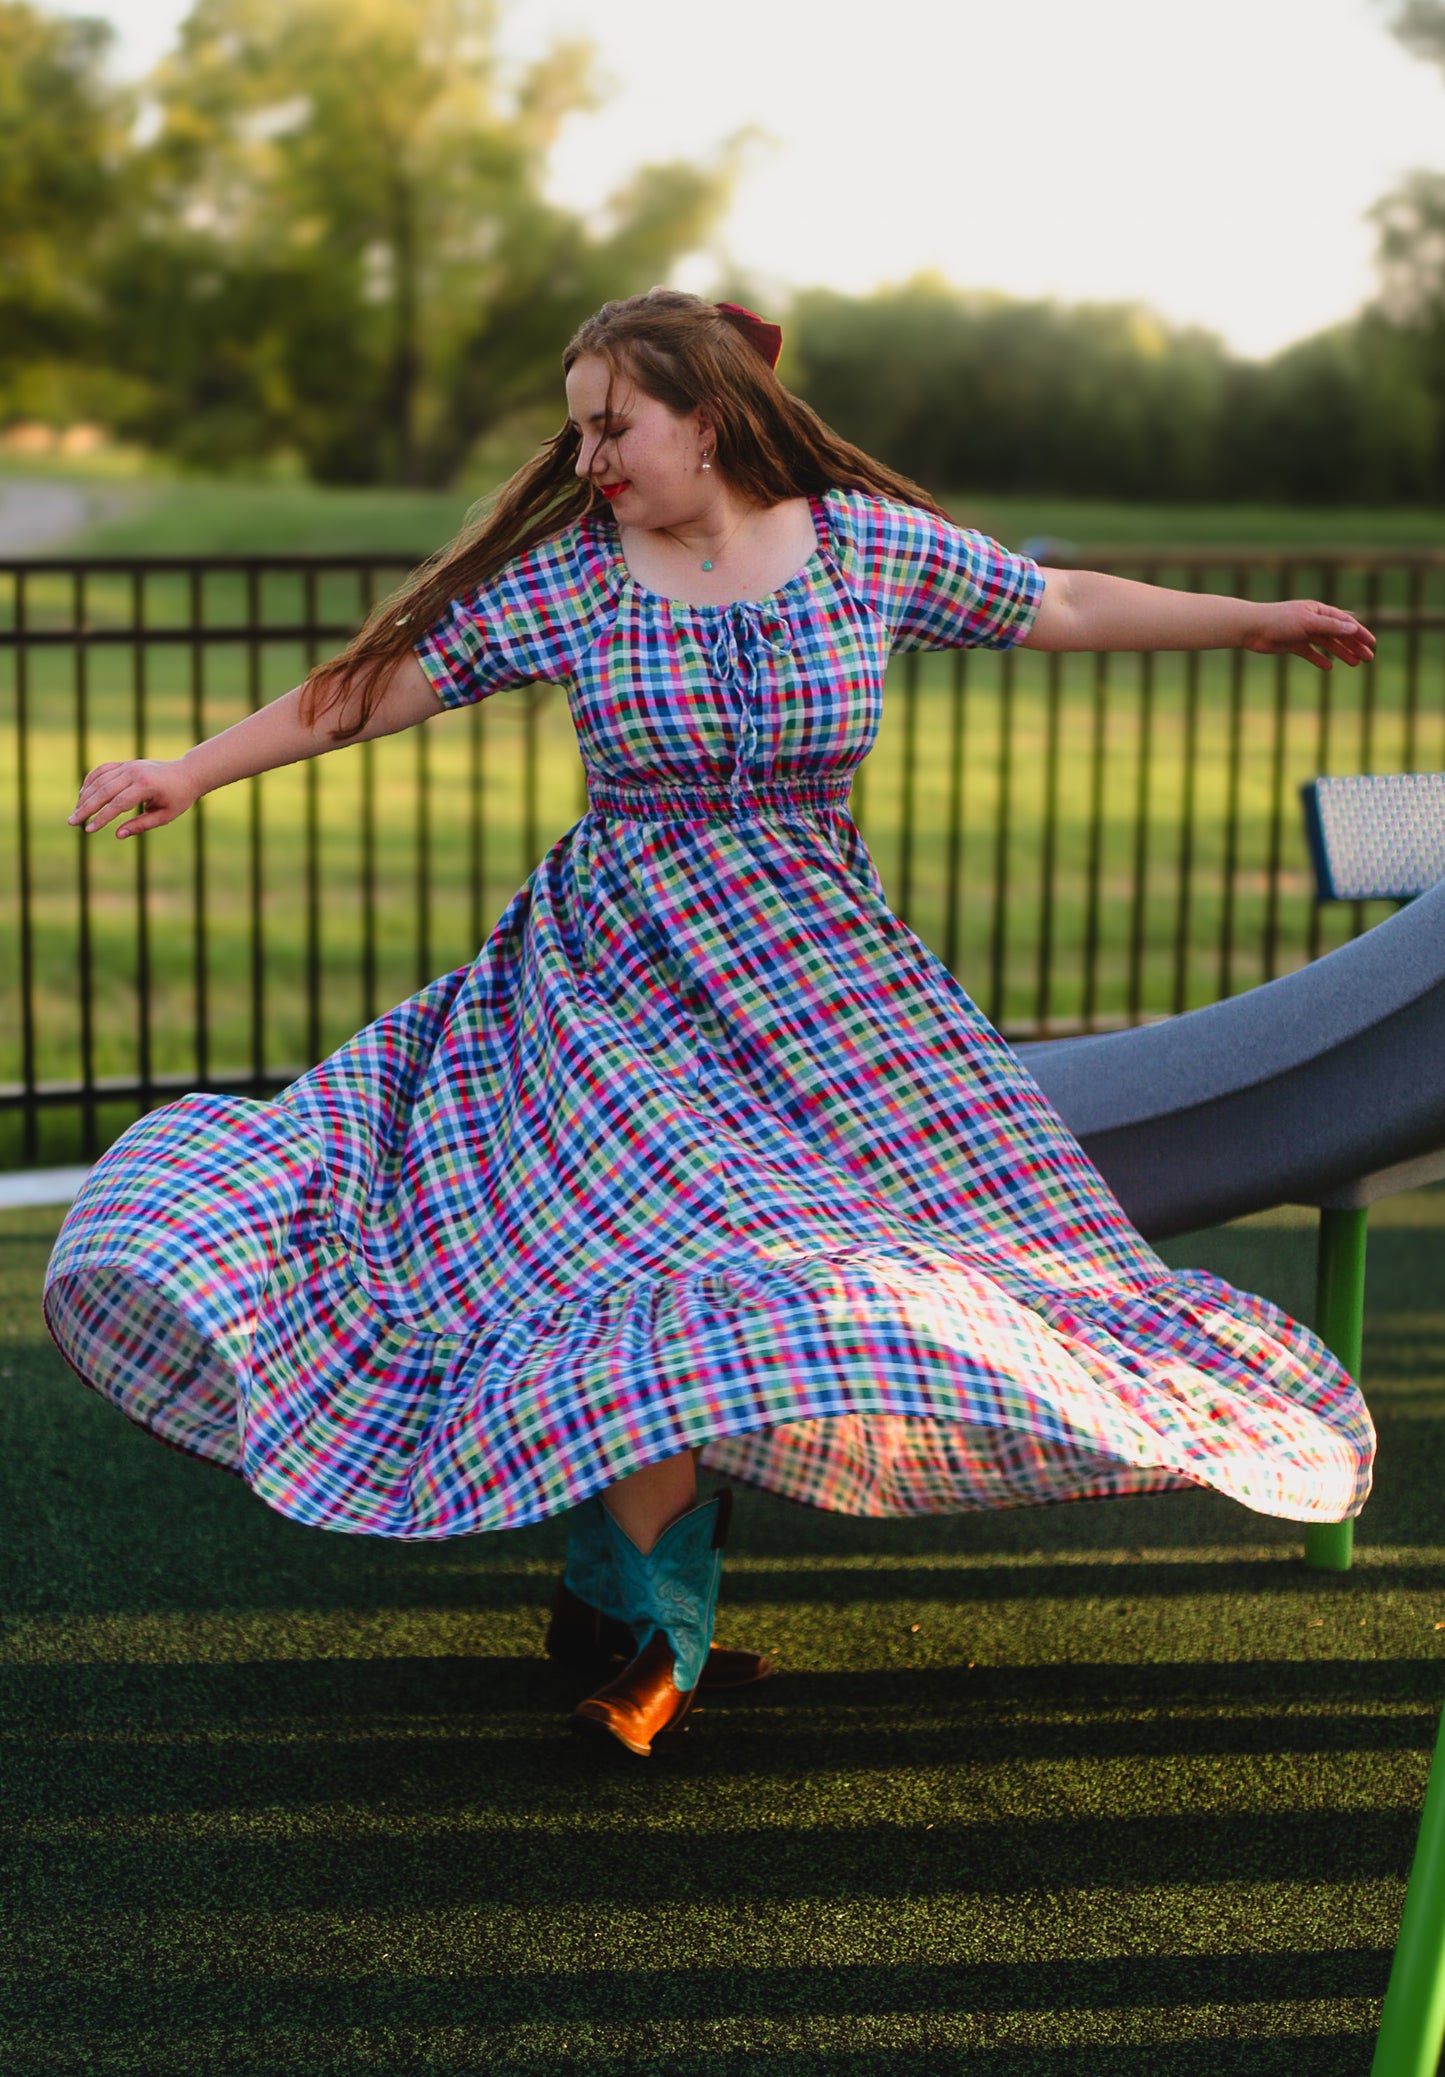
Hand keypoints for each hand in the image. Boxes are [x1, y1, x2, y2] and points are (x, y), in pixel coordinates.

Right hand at [68, 757, 199, 838]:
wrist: (187, 773)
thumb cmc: (179, 798)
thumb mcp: (165, 816)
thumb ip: (141, 825)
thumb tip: (118, 834)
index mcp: (147, 786)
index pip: (118, 804)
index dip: (102, 818)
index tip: (88, 830)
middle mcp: (135, 773)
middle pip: (104, 791)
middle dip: (86, 807)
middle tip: (72, 822)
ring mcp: (129, 765)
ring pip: (100, 779)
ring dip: (85, 796)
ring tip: (76, 812)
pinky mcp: (126, 763)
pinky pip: (102, 770)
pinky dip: (90, 781)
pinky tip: (83, 794)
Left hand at [1243, 600, 1374, 671]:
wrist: (1252, 628)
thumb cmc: (1279, 620)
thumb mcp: (1307, 622)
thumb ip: (1330, 626)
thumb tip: (1353, 629)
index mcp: (1318, 611)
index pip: (1345, 622)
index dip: (1360, 633)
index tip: (1372, 643)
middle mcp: (1313, 621)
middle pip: (1339, 634)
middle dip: (1354, 645)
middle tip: (1368, 658)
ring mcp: (1303, 633)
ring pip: (1327, 644)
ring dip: (1341, 653)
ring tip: (1354, 664)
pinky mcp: (1293, 644)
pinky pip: (1311, 653)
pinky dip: (1320, 659)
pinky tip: (1329, 667)